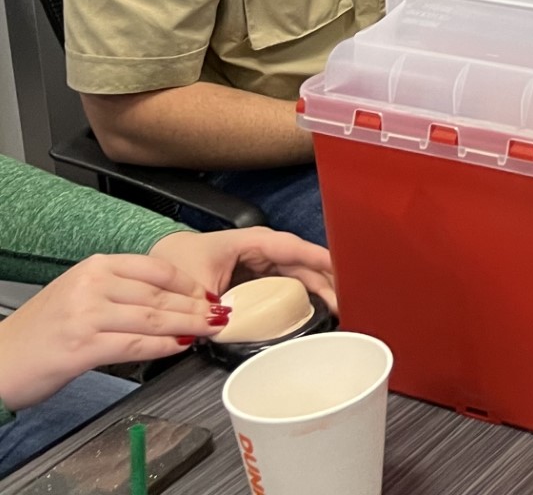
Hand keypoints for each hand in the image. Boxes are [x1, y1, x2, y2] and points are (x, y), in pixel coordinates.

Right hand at [0, 251, 224, 410]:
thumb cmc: (40, 332)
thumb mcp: (79, 295)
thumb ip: (118, 291)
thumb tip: (166, 299)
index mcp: (95, 267)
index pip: (157, 268)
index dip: (189, 283)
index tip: (209, 294)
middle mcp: (92, 285)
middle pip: (160, 294)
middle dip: (196, 306)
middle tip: (221, 314)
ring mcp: (87, 315)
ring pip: (153, 318)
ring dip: (188, 325)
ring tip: (210, 329)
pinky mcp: (82, 347)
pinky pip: (135, 344)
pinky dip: (163, 346)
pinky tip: (180, 347)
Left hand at [148, 228, 335, 313]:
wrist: (149, 275)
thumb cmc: (170, 268)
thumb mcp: (193, 288)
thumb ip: (217, 308)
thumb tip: (235, 327)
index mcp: (246, 242)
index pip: (290, 247)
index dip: (317, 257)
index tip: (341, 268)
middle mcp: (256, 251)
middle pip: (298, 262)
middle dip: (324, 277)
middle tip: (344, 298)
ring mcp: (255, 265)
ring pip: (293, 274)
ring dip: (314, 287)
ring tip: (334, 305)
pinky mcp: (251, 280)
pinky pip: (281, 284)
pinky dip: (298, 294)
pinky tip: (310, 308)